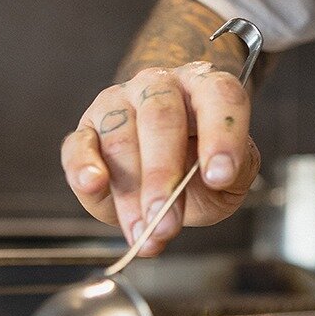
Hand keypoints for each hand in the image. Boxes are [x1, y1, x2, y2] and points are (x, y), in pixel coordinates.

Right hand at [60, 62, 259, 255]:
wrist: (169, 166)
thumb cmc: (203, 164)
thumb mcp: (233, 173)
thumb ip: (235, 171)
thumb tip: (217, 177)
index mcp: (206, 87)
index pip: (220, 96)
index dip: (221, 135)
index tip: (220, 177)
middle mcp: (160, 85)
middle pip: (161, 117)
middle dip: (164, 175)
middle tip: (168, 221)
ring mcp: (118, 102)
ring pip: (120, 137)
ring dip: (130, 191)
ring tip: (144, 230)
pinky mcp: (86, 129)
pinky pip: (79, 144)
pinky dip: (84, 166)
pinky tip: (94, 184)